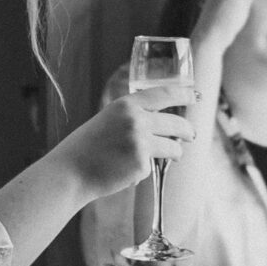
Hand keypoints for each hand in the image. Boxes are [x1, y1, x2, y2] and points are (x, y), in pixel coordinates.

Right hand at [53, 85, 195, 197]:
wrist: (70, 172)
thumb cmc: (86, 148)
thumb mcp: (108, 120)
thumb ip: (132, 118)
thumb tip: (160, 125)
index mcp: (126, 105)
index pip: (164, 93)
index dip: (184, 94)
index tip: (196, 95)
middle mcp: (136, 120)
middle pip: (176, 123)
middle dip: (188, 130)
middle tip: (191, 135)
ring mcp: (140, 142)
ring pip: (173, 147)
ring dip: (176, 152)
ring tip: (172, 155)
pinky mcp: (142, 165)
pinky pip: (153, 167)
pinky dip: (145, 170)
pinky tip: (127, 172)